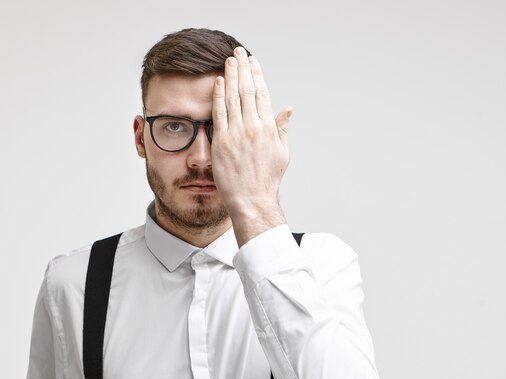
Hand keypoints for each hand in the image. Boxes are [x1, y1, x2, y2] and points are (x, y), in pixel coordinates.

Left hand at [211, 47, 292, 245]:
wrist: (252, 199)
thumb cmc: (267, 179)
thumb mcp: (282, 152)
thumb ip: (282, 128)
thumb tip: (288, 109)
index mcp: (268, 128)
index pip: (262, 93)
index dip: (256, 75)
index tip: (252, 62)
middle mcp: (253, 127)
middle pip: (246, 90)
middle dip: (242, 69)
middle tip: (238, 52)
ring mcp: (236, 134)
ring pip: (232, 98)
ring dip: (230, 77)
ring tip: (228, 61)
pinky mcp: (222, 142)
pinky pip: (219, 113)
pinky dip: (218, 96)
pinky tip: (217, 82)